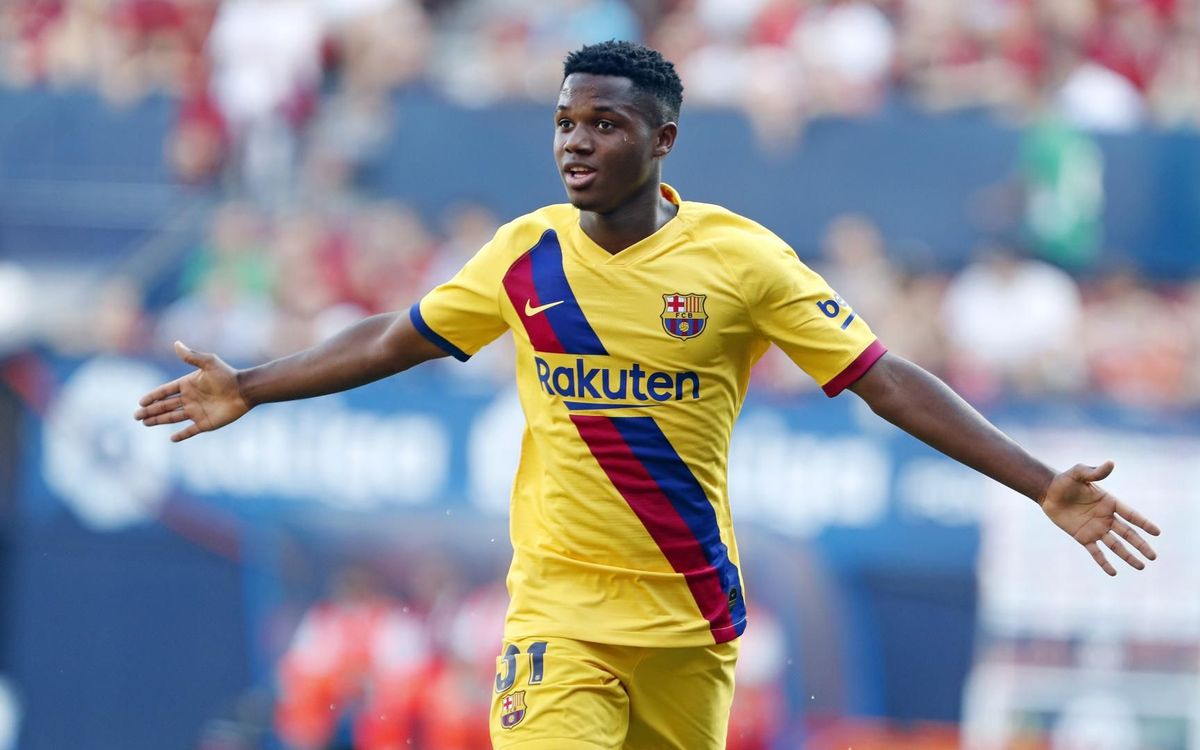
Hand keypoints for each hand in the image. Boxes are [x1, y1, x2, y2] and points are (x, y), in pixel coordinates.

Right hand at [134, 341, 250, 441]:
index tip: (140, 401)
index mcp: (188, 385)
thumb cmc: (227, 375)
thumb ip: (192, 356)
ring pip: (173, 417)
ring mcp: (197, 412)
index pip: (165, 391)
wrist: (245, 391)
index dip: (153, 396)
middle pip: (165, 406)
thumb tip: (176, 343)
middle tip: (136, 416)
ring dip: (159, 420)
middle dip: (150, 411)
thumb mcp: (209, 363)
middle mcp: (190, 399)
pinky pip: (190, 431)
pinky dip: (181, 435)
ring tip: (145, 423)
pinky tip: (172, 439)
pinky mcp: (205, 423)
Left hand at [1041, 461, 1159, 575]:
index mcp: (1109, 503)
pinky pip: (1096, 552)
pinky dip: (1104, 562)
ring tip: (1141, 566)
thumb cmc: (1064, 481)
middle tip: (1153, 556)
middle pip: (1128, 534)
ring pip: (1116, 546)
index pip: (1131, 515)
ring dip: (1128, 556)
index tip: (1157, 532)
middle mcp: (1106, 518)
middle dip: (1141, 545)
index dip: (1144, 523)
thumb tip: (1111, 463)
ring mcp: (1095, 528)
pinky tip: (1113, 573)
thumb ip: (1095, 471)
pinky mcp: (1083, 537)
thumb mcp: (1079, 473)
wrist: (1047, 492)